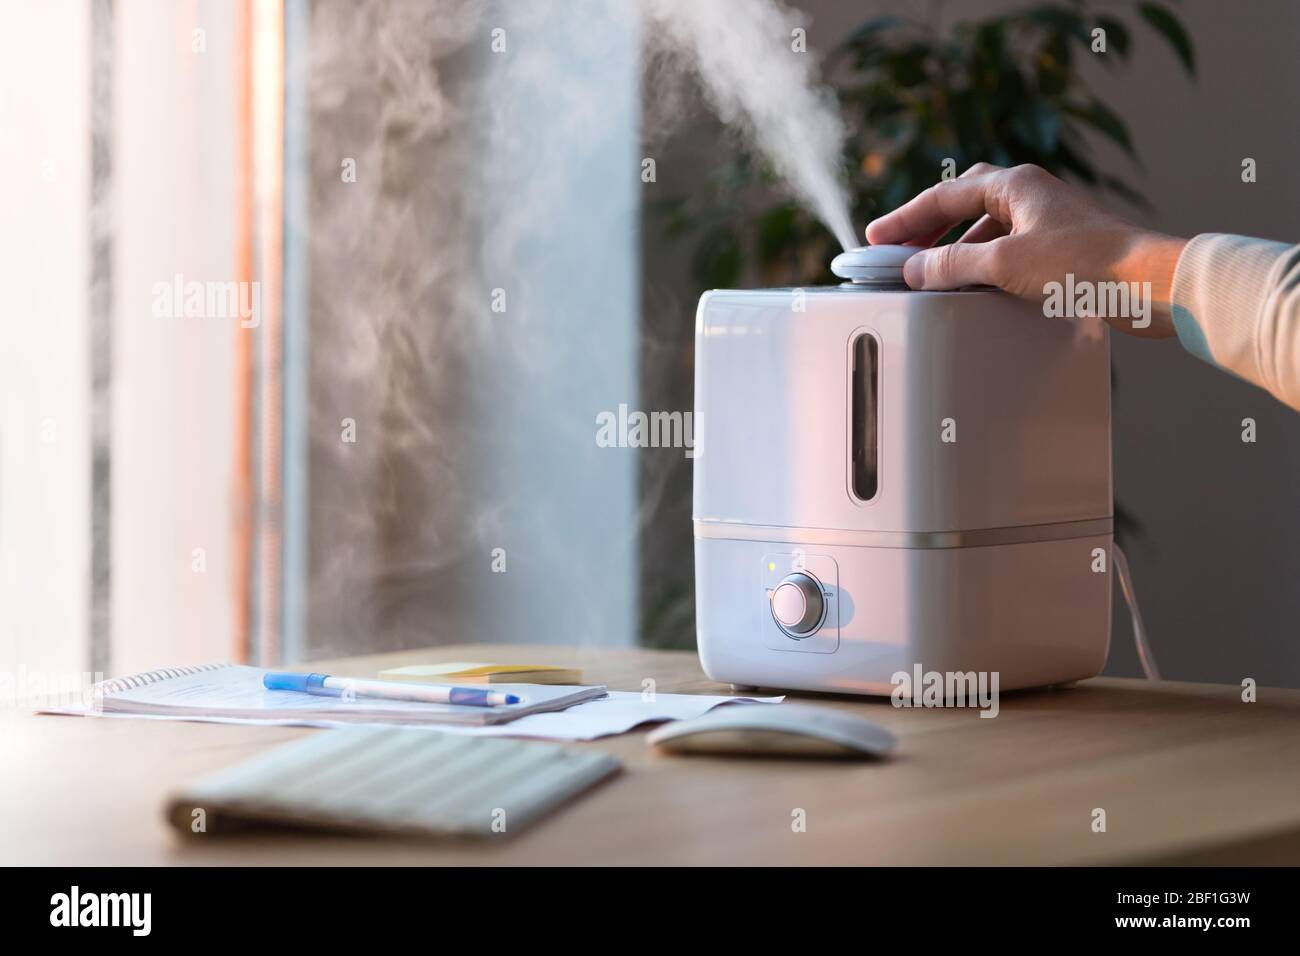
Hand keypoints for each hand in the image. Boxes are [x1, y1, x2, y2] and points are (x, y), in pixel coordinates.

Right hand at [864, 163, 1185, 337]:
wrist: (1147, 286)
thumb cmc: (1086, 265)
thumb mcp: (1005, 264)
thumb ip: (953, 263)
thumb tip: (915, 268)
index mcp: (1015, 184)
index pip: (944, 196)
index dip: (905, 219)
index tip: (876, 239)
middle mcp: (1030, 195)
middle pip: (963, 203)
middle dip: (927, 226)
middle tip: (899, 250)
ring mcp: (1046, 221)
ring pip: (985, 228)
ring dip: (954, 248)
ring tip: (930, 272)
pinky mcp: (1060, 248)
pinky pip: (1005, 249)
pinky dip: (980, 264)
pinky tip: (973, 286)